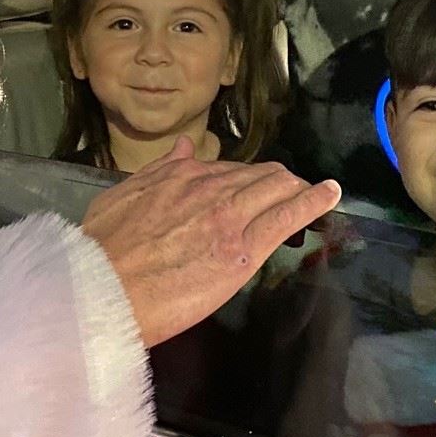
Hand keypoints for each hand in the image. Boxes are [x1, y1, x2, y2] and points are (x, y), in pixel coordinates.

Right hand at [80, 137, 341, 346]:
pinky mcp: (245, 248)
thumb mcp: (122, 195)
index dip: (245, 181)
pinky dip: (314, 201)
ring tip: (314, 194)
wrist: (103, 288)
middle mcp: (210, 188)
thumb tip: (185, 148)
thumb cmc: (103, 250)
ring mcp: (230, 216)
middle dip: (278, 182)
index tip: (253, 190)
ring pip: (278, 188)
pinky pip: (288, 215)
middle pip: (260, 175)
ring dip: (299, 188)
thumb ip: (158, 171)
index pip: (227, 170)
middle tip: (289, 194)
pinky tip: (331, 195)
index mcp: (181, 175)